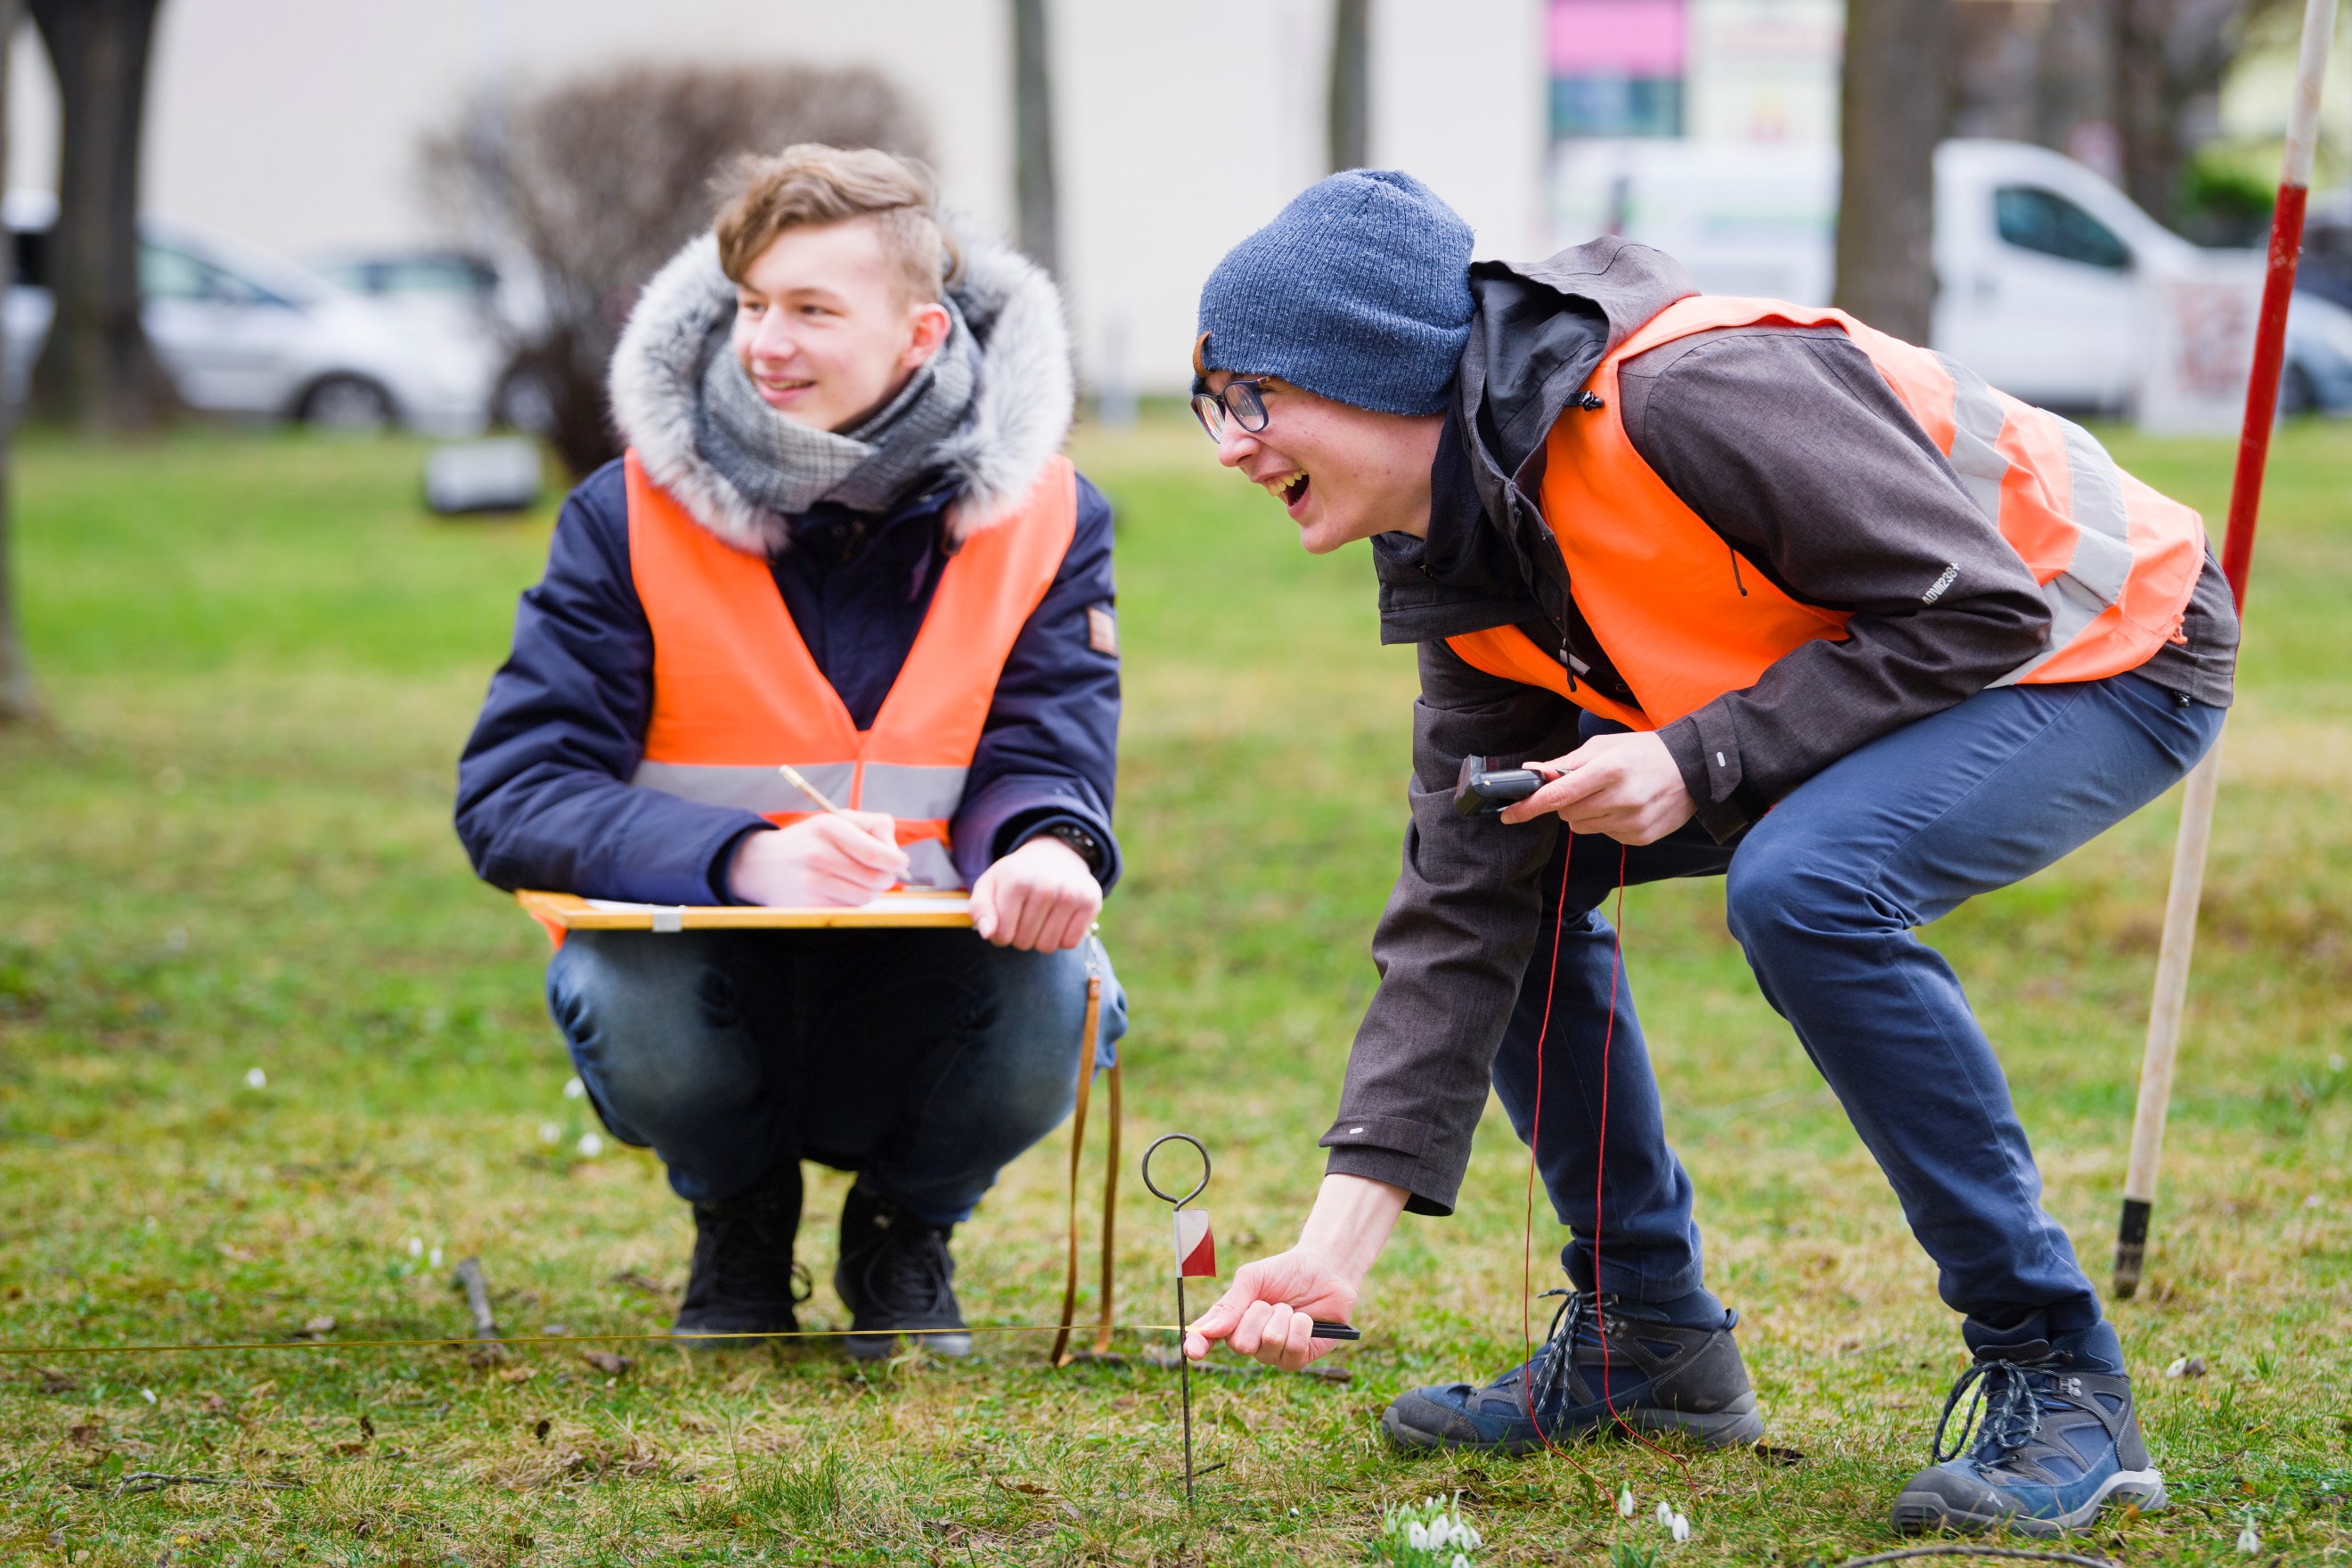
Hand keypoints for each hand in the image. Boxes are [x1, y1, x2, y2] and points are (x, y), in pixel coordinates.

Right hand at [726, 812, 906, 906]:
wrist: (761, 864)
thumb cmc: (809, 840)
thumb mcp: (836, 819)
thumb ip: (873, 825)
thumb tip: (896, 851)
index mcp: (829, 828)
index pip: (877, 854)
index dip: (897, 861)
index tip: (900, 862)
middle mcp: (819, 855)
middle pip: (876, 879)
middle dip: (888, 877)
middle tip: (884, 873)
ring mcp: (812, 883)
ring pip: (866, 897)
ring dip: (872, 891)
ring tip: (861, 880)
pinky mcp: (809, 904)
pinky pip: (849, 909)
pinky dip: (854, 901)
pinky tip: (844, 889)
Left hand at [970, 834, 1100, 951]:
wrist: (1055, 854)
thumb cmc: (1018, 876)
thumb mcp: (990, 884)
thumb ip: (979, 908)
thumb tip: (988, 933)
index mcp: (1016, 881)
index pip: (1002, 936)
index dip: (1000, 935)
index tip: (1006, 920)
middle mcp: (1046, 886)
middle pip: (1024, 943)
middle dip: (1021, 936)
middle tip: (1025, 916)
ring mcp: (1071, 894)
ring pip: (1048, 946)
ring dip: (1041, 939)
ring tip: (1041, 918)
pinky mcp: (1091, 901)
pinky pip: (1070, 943)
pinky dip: (1062, 938)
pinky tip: (1059, 919)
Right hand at [1185, 1249, 1359, 1371]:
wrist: (1324, 1270)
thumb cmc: (1285, 1272)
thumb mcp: (1253, 1278)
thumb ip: (1232, 1303)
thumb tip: (1210, 1330)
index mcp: (1231, 1321)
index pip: (1207, 1339)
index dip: (1197, 1346)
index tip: (1193, 1350)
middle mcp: (1249, 1341)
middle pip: (1240, 1343)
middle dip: (1257, 1315)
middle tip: (1270, 1302)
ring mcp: (1273, 1353)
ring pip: (1269, 1343)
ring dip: (1282, 1316)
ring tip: (1289, 1308)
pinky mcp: (1298, 1358)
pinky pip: (1293, 1349)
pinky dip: (1300, 1326)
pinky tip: (1305, 1320)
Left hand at [1500, 729, 1695, 844]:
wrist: (1693, 769)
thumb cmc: (1643, 752)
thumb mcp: (1604, 746)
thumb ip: (1566, 762)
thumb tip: (1533, 772)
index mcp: (1609, 769)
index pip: (1558, 795)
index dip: (1530, 806)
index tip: (1509, 815)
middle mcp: (1622, 798)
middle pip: (1567, 814)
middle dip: (1565, 802)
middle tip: (1585, 787)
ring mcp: (1633, 821)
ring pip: (1582, 828)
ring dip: (1585, 814)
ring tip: (1610, 795)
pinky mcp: (1641, 837)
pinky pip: (1605, 835)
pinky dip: (1606, 823)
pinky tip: (1626, 807)